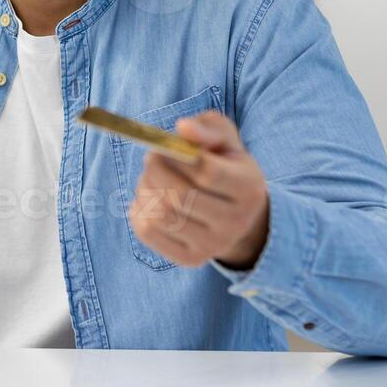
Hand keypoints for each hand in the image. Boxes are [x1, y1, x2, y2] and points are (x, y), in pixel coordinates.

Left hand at [127, 110, 269, 269]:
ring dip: (145, 189)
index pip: (207, 173)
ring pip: (161, 214)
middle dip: (154, 170)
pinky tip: (148, 199)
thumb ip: (206, 127)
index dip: (176, 155)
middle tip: (149, 158)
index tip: (161, 145)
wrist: (239, 215)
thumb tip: (182, 128)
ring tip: (149, 178)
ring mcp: (214, 245)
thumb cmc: (226, 165)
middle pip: (180, 196)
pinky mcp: (191, 259)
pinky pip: (148, 233)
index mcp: (248, 187)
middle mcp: (235, 222)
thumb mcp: (225, 139)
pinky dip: (139, 211)